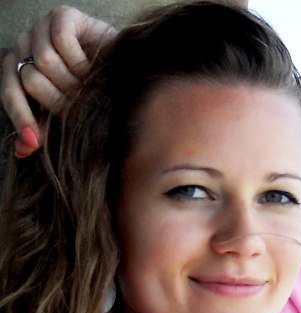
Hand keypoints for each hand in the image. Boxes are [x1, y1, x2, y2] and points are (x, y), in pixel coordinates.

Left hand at [1, 5, 114, 157]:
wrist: (130, 74)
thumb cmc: (97, 95)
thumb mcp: (68, 116)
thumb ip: (43, 129)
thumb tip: (21, 150)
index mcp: (22, 68)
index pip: (9, 91)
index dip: (21, 117)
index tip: (35, 143)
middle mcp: (27, 46)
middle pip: (29, 78)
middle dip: (58, 98)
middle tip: (81, 103)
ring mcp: (42, 28)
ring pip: (44, 60)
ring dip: (73, 80)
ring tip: (89, 84)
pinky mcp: (62, 16)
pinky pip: (61, 42)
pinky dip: (80, 60)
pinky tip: (92, 66)